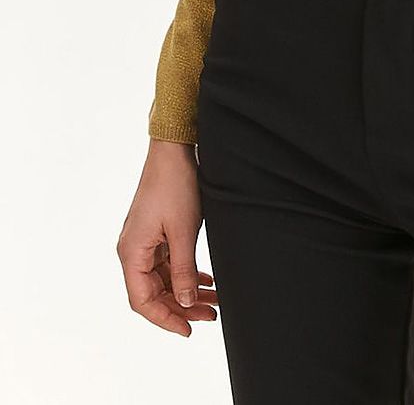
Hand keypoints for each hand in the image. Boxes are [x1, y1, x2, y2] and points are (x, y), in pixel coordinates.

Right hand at [117, 139, 217, 336]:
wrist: (174, 150)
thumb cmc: (175, 186)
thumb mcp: (182, 232)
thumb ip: (183, 270)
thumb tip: (184, 304)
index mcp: (131, 253)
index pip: (142, 301)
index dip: (165, 319)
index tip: (189, 330)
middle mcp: (133, 251)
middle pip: (153, 293)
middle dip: (181, 307)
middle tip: (211, 315)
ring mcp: (144, 242)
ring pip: (163, 279)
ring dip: (187, 291)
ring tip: (214, 300)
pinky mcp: (156, 233)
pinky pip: (168, 263)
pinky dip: (186, 274)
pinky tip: (205, 281)